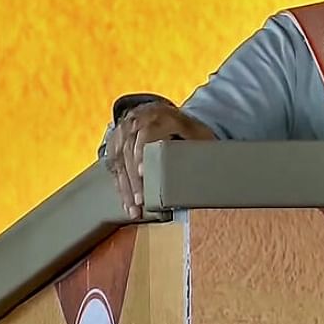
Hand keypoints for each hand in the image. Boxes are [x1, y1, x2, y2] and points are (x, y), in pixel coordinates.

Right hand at [103, 102, 213, 218]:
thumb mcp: (194, 130)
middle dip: (134, 179)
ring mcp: (122, 134)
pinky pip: (115, 169)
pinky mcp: (115, 147)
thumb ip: (196, 144)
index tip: (143, 172)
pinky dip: (122, 188)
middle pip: (129, 152)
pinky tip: (128, 205)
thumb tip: (208, 166)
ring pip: (120, 163)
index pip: (145, 133)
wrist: (159, 114)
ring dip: (127, 188)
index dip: (142, 153)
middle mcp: (136, 122)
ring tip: (135, 209)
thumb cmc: (183, 127)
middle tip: (141, 200)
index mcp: (158, 115)